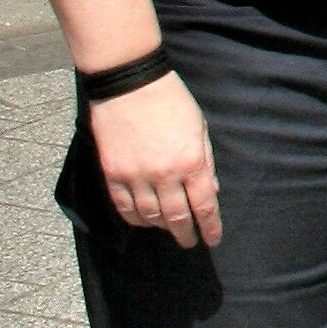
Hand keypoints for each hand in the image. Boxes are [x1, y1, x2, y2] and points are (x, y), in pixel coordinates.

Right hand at [91, 74, 222, 247]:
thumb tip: (210, 192)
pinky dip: (135, 219)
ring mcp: (136, 176)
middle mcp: (165, 174)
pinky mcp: (113, 174)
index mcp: (192, 162)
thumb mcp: (200, 128)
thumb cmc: (172, 102)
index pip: (204, 206)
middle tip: (190, 242)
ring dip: (161, 228)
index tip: (213, 239)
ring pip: (150, 216)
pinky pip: (124, 207)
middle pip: (177, 217)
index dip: (210, 227)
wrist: (131, 85)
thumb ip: (206, 162)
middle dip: (186, 234)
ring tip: (169, 230)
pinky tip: (144, 221)